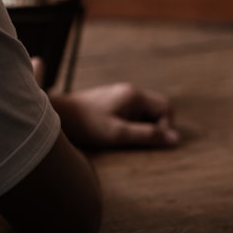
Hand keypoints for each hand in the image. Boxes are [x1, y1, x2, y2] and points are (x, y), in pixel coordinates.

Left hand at [51, 82, 178, 149]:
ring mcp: (119, 96)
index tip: (150, 141)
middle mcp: (129, 91)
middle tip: (135, 140)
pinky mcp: (111, 102)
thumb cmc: (86, 124)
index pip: (167, 108)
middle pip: (157, 109)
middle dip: (154, 127)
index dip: (166, 127)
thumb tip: (176, 139)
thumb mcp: (118, 133)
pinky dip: (130, 125)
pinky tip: (113, 133)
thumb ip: (147, 135)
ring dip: (140, 127)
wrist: (56, 115)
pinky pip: (131, 113)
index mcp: (134, 95)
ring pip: (144, 112)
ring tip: (121, 137)